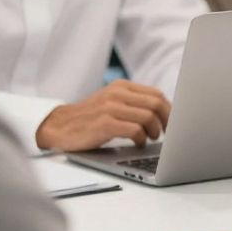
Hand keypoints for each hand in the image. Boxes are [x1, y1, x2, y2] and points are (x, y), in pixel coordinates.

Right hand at [36, 79, 171, 150]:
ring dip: (154, 132)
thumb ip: (133, 104)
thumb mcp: (112, 103)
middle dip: (167, 122)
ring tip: (149, 139)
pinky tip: (137, 143)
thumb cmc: (89, 119)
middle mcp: (117, 94)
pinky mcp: (104, 124)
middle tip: (165, 135)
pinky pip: (135, 130)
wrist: (57, 127)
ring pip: (148, 117)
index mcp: (122, 86)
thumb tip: (165, 115)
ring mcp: (110, 108)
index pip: (157, 95)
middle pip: (157, 104)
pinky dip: (141, 139)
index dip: (170, 111)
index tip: (173, 125)